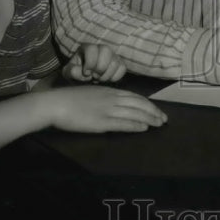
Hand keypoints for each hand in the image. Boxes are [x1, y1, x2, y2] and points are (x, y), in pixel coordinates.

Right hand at [49, 86, 167, 132]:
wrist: (55, 103)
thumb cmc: (69, 99)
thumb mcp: (91, 93)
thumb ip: (104, 98)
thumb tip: (115, 104)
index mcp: (109, 91)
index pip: (135, 97)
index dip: (149, 104)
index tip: (158, 110)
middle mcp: (112, 98)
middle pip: (139, 104)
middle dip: (154, 112)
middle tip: (165, 120)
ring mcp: (107, 110)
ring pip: (135, 113)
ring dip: (150, 119)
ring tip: (160, 124)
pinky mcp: (101, 122)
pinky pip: (123, 123)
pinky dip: (135, 125)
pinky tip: (144, 128)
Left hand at [63, 44, 125, 83]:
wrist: (85, 78)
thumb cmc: (77, 73)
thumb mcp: (68, 73)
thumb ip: (71, 71)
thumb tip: (80, 72)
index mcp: (86, 48)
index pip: (91, 49)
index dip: (90, 62)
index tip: (86, 73)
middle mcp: (100, 48)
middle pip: (106, 50)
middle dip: (100, 67)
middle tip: (94, 76)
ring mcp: (112, 55)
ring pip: (115, 60)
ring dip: (107, 74)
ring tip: (99, 79)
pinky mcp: (119, 63)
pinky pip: (122, 68)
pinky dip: (115, 77)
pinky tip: (107, 79)